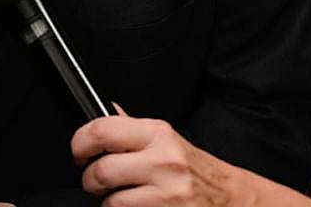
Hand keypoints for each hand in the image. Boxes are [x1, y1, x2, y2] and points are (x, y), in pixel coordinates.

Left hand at [72, 110, 198, 204]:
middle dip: (90, 180)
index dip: (80, 144)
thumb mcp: (168, 140)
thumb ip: (133, 128)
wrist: (232, 200)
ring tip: (123, 197)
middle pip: (100, 171)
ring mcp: (168, 195)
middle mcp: (164, 162)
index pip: (101, 131)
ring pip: (111, 202)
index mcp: (158, 134)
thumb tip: (105, 111)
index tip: (79, 152)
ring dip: (109, 203)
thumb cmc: (197, 171)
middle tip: (96, 181)